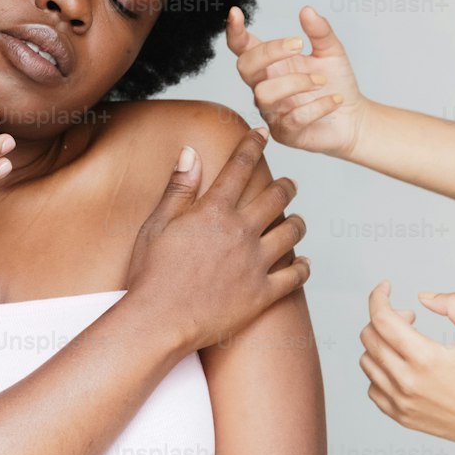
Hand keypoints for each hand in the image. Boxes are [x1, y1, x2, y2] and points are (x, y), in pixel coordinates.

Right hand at [125, 126, 309, 350]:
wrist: (158, 321)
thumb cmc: (151, 274)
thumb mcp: (157, 224)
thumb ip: (178, 188)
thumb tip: (190, 153)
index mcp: (214, 211)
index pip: (239, 168)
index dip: (252, 146)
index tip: (262, 134)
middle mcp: (241, 232)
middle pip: (275, 197)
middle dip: (285, 185)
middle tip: (288, 184)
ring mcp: (255, 263)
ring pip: (291, 232)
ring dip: (297, 222)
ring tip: (296, 221)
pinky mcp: (263, 294)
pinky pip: (295, 276)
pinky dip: (303, 267)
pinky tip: (303, 263)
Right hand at [226, 3, 367, 158]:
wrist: (354, 117)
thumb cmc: (336, 83)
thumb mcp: (331, 51)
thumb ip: (319, 31)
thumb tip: (306, 10)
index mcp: (270, 64)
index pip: (242, 47)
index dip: (234, 31)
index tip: (236, 12)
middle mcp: (264, 86)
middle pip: (245, 66)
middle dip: (269, 52)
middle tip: (299, 45)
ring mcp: (272, 111)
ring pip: (265, 94)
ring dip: (296, 82)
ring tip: (322, 81)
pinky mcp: (285, 133)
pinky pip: (292, 118)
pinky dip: (317, 106)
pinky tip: (335, 100)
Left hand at [358, 281, 454, 445]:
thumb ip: (453, 304)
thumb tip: (422, 298)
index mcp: (425, 358)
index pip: (381, 319)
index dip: (378, 296)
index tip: (385, 286)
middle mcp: (407, 382)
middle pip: (369, 337)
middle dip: (384, 318)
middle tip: (410, 319)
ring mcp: (401, 402)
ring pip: (367, 361)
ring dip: (381, 344)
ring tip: (407, 343)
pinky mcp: (401, 416)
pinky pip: (373, 386)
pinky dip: (381, 370)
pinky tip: (403, 366)